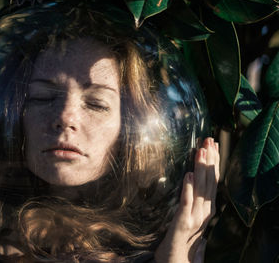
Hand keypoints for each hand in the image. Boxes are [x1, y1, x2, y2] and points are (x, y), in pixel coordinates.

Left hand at [155, 138, 219, 262]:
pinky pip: (186, 202)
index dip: (213, 162)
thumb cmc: (181, 239)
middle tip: (209, 139)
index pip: (213, 180)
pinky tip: (189, 174)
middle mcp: (205, 211)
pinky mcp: (183, 222)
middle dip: (210, 159)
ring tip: (201, 150)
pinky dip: (188, 188)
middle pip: (210, 181)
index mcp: (207, 208)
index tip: (213, 144)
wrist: (176, 262)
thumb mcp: (190, 216)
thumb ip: (193, 200)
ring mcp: (195, 217)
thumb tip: (192, 180)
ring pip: (200, 189)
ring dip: (201, 168)